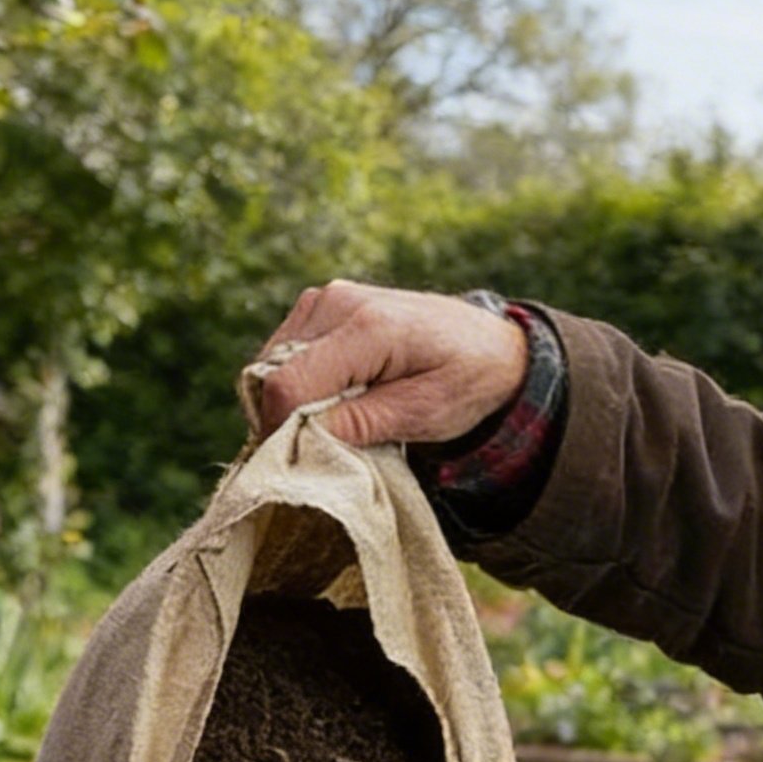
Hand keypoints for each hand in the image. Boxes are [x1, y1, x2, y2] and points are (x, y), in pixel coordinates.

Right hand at [247, 280, 529, 448]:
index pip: (290, 384)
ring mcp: (325, 299)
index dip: (282, 430)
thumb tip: (301, 435)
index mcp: (369, 327)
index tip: (298, 462)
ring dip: (294, 399)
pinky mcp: (320, 306)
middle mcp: (337, 302)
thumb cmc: (466, 380)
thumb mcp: (427, 413)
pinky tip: (338, 397)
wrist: (491, 344)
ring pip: (272, 364)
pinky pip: (284, 354)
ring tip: (341, 418)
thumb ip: (364, 423)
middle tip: (328, 444)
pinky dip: (300, 382)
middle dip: (288, 417)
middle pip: (272, 373)